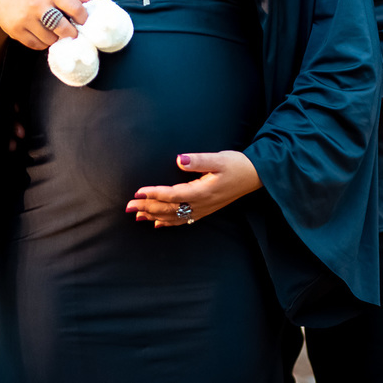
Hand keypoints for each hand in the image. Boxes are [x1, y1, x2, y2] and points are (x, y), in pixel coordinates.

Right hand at [0, 0, 99, 64]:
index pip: (75, 7)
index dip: (83, 17)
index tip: (83, 21)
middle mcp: (38, 5)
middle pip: (63, 28)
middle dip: (71, 33)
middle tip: (72, 33)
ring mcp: (26, 19)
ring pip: (50, 39)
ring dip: (56, 39)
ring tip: (54, 32)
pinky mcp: (16, 31)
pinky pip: (37, 45)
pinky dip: (43, 43)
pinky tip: (42, 35)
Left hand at [125, 152, 261, 227]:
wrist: (255, 176)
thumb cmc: (237, 165)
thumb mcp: (219, 158)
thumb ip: (198, 160)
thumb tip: (178, 159)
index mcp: (202, 191)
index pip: (172, 195)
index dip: (153, 194)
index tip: (137, 192)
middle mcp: (201, 204)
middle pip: (169, 209)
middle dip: (147, 208)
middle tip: (128, 207)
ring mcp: (203, 209)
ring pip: (174, 217)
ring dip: (154, 216)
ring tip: (137, 216)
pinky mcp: (206, 210)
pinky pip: (183, 220)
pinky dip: (169, 223)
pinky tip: (158, 224)